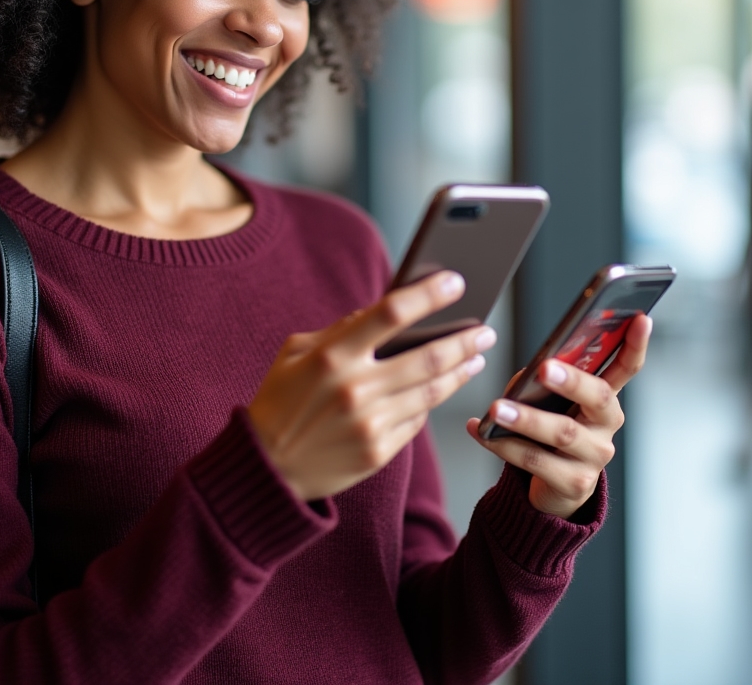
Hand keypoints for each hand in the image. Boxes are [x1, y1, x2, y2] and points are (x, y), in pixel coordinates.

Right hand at [248, 272, 496, 501]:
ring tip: (476, 357)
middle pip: (427, 356)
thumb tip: (384, 312)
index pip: (391, 314)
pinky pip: (417, 421)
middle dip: (464, 339)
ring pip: (432, 390)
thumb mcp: (295, 353)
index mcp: (332, 356)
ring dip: (460, 370)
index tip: (455, 281)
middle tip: (485, 329)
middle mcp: (355, 389)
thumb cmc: (280, 401)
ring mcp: (370, 423)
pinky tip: (442, 389)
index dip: (428, 295)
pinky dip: (431, 402)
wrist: (267, 469)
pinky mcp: (379, 452)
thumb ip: (339, 330)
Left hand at [465, 313, 651, 518]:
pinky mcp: (574, 484)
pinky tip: (480, 431)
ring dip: (526, 418)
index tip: (640, 319)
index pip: (627, 367)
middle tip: (544, 368)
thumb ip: (544, 382)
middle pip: (598, 397)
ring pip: (562, 433)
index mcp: (603, 398)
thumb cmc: (550, 430)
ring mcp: (594, 457)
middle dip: (571, 381)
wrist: (553, 487)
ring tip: (496, 409)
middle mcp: (606, 425)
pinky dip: (503, 445)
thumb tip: (528, 376)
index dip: (636, 344)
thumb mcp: (552, 402)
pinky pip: (536, 462)